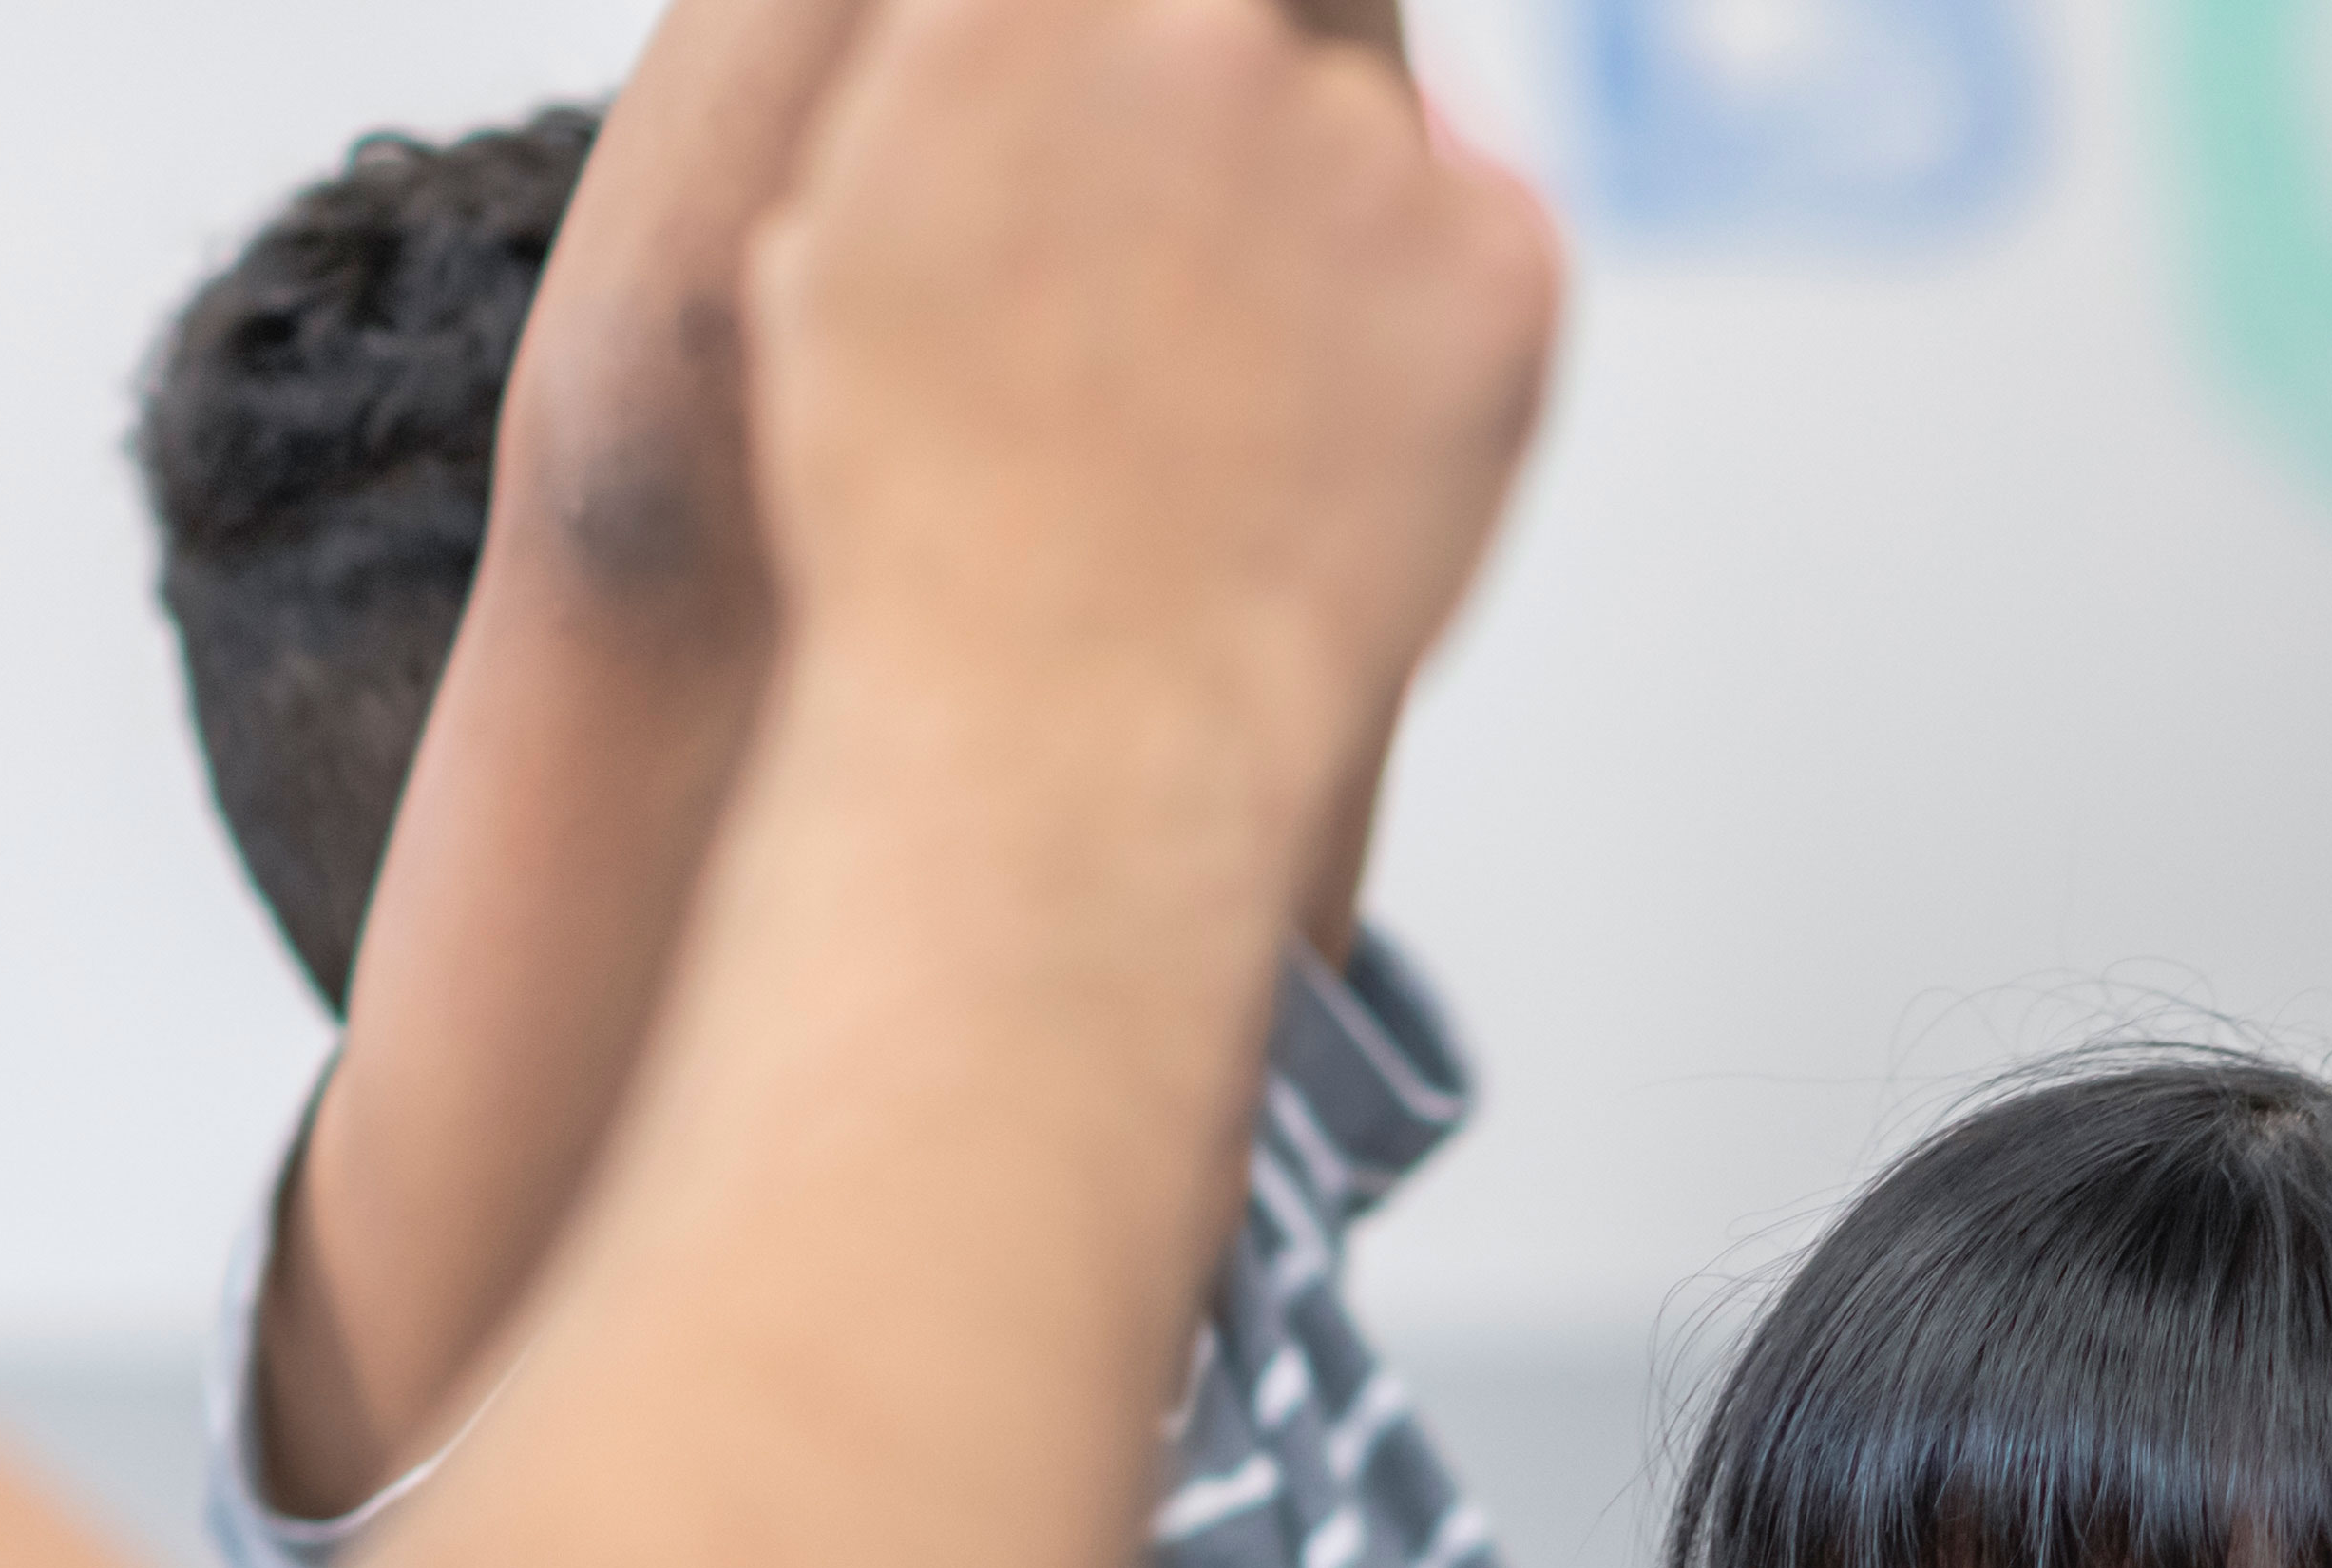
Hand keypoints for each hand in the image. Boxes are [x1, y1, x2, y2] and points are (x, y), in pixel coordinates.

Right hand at [744, 0, 1560, 774]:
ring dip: (1334, 245)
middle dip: (1233, 141)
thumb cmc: (920, 531)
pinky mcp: (1497, 261)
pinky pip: (1492, 244)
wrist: (1060, 731)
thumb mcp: (833, 260)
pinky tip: (1351, 452)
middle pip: (1254, 31)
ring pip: (1372, 144)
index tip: (1143, 148)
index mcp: (1005, 9)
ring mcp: (1360, 145)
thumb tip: (985, 51)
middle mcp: (1194, 32)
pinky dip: (1446, 333)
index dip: (1135, 69)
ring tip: (1249, 417)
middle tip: (1196, 303)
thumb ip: (937, 112)